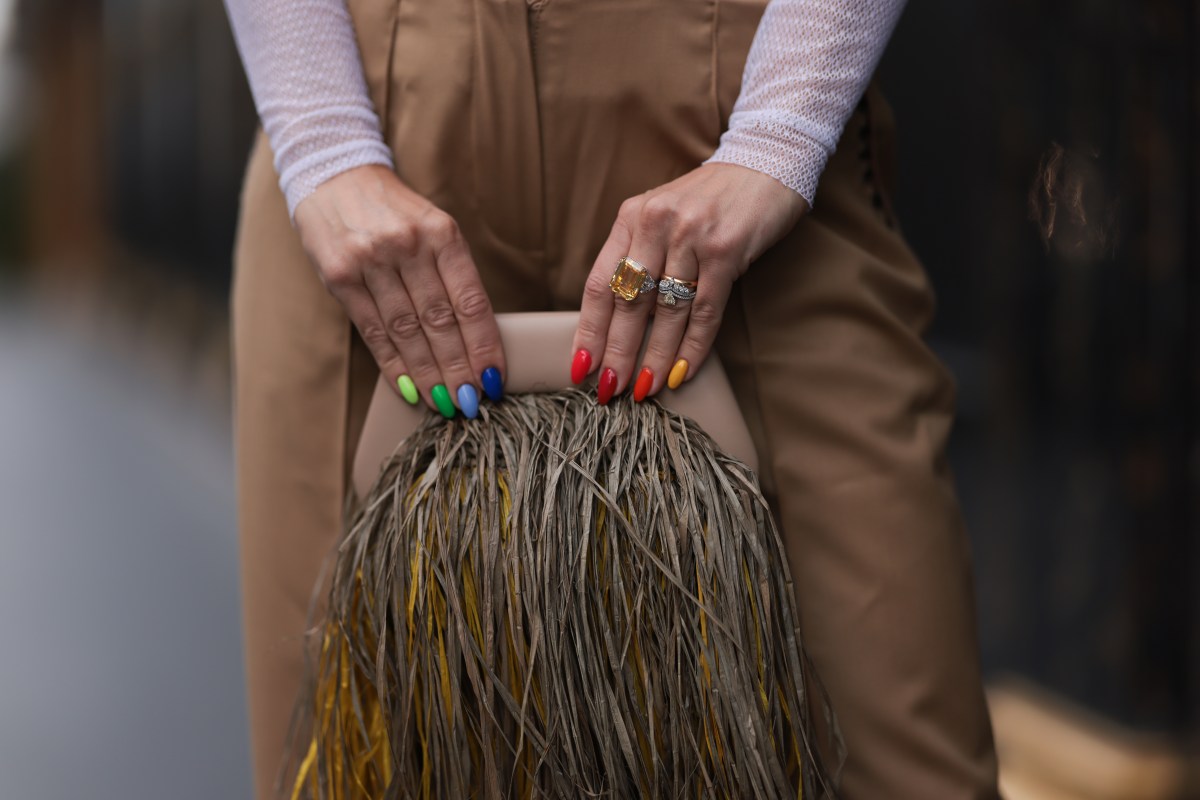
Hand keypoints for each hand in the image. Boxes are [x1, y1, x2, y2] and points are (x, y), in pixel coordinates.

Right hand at [294, 165, 504, 417]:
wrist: (335, 175)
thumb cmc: (395, 212)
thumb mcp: (433, 228)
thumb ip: (452, 275)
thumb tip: (475, 339)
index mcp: (442, 233)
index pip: (470, 301)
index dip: (484, 345)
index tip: (495, 378)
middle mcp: (408, 246)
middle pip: (440, 322)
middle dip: (459, 369)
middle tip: (472, 402)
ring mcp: (371, 260)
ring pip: (407, 331)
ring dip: (428, 374)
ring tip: (444, 403)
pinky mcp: (340, 275)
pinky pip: (372, 330)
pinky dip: (392, 363)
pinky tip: (407, 387)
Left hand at [570, 162, 808, 402]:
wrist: (765, 162)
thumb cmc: (710, 200)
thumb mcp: (662, 215)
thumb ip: (639, 256)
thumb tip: (617, 322)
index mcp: (631, 217)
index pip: (600, 284)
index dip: (589, 330)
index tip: (581, 366)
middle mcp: (656, 224)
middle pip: (628, 303)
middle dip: (617, 352)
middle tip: (609, 390)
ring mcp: (691, 236)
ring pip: (666, 312)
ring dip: (654, 357)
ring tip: (644, 389)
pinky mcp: (726, 250)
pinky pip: (705, 311)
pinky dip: (693, 346)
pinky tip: (682, 371)